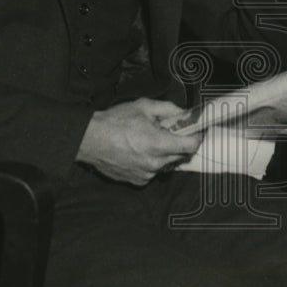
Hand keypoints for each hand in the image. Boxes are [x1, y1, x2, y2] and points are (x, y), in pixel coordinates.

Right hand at [76, 98, 201, 185]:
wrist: (90, 139)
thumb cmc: (115, 122)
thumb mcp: (144, 106)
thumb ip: (169, 109)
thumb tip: (184, 112)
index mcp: (159, 143)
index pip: (191, 146)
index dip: (196, 137)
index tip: (196, 132)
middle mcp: (155, 162)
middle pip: (180, 155)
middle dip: (178, 143)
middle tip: (168, 132)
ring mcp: (146, 174)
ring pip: (166, 164)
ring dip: (163, 153)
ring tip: (148, 140)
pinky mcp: (137, 180)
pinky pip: (152, 171)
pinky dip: (151, 162)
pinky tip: (139, 151)